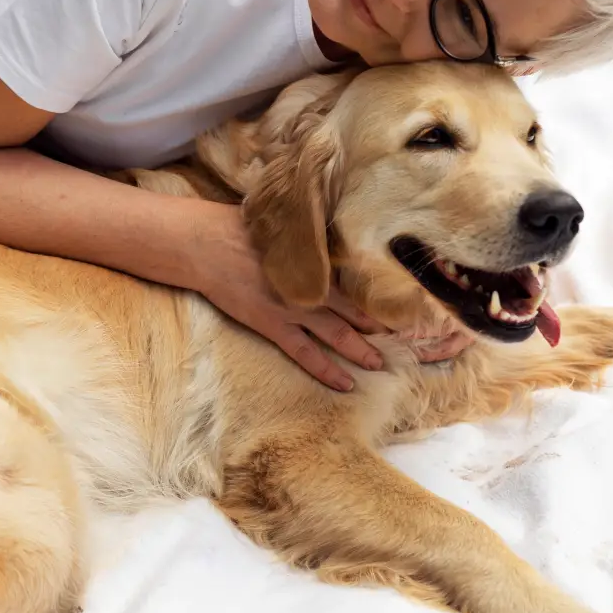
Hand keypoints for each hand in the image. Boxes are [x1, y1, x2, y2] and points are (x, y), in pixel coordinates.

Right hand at [182, 203, 384, 391]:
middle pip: (355, 312)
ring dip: (361, 351)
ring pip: (338, 335)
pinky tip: (345, 383)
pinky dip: (327, 369)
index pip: (358, 284)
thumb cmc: (244, 230)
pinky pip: (305, 353)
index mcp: (316, 261)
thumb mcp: (285, 230)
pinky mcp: (273, 325)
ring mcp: (294, 309)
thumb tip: (328, 241)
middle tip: (405, 344)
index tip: (402, 310)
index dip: (379, 299)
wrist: (208, 244)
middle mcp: (311, 287)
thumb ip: (309, 242)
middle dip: (380, 329)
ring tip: (381, 365)